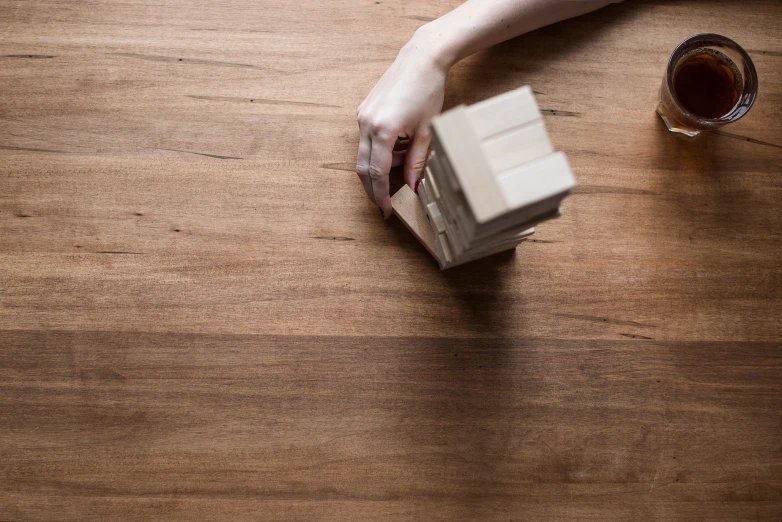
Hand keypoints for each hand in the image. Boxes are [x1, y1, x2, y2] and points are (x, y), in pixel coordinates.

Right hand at [356, 28, 448, 217]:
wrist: (421, 60)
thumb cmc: (428, 92)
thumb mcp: (427, 132)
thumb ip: (416, 163)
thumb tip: (413, 188)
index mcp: (383, 130)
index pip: (377, 173)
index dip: (381, 195)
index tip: (386, 211)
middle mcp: (367, 124)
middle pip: (363, 168)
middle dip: (374, 189)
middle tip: (385, 204)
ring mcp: (362, 116)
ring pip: (364, 155)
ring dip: (381, 165)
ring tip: (406, 156)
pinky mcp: (364, 111)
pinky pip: (367, 140)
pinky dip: (380, 150)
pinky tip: (400, 143)